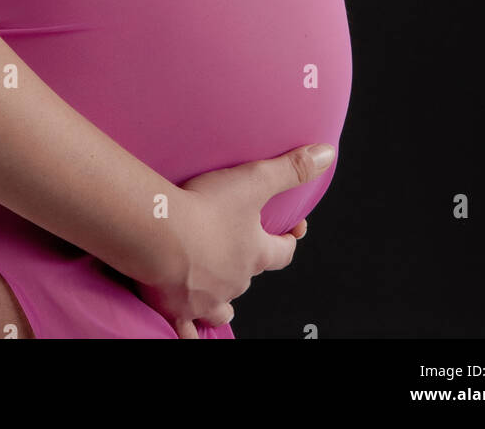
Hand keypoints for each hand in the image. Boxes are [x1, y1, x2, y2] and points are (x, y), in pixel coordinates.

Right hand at [134, 142, 333, 338]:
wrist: (159, 232)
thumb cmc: (204, 208)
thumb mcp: (254, 179)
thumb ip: (291, 168)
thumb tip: (326, 155)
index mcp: (254, 254)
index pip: (282, 253)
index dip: (288, 242)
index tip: (292, 232)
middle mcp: (234, 280)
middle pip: (249, 277)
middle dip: (248, 266)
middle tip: (238, 249)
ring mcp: (206, 298)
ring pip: (221, 308)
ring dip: (223, 304)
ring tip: (221, 300)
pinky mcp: (176, 307)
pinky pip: (186, 330)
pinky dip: (188, 330)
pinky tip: (186, 325)